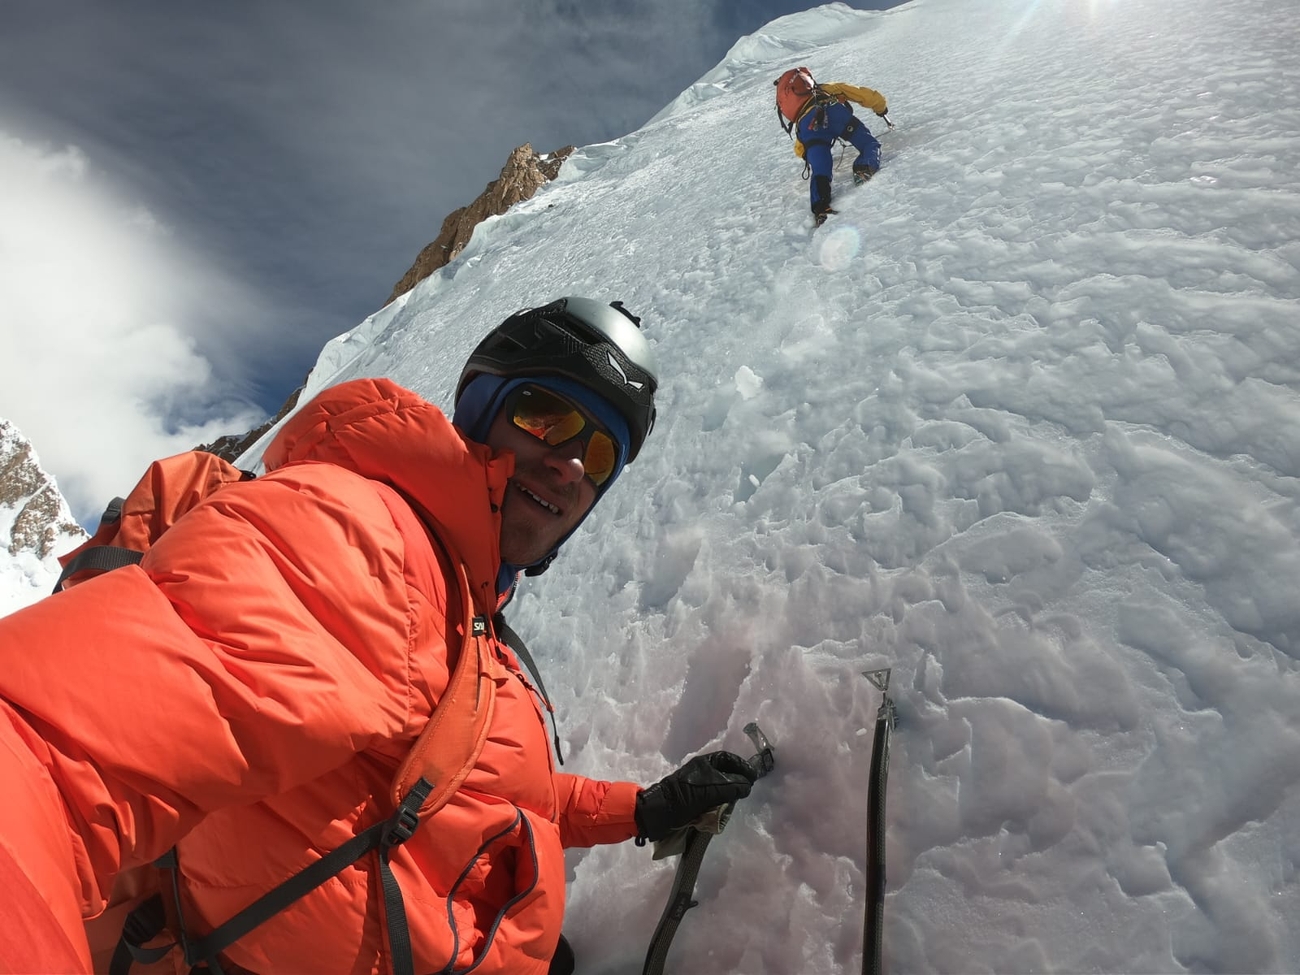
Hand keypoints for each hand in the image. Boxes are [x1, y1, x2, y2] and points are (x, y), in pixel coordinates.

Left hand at [634, 751, 757, 842]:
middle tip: (746, 791)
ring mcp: (698, 785)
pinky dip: (721, 803)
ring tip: (737, 800)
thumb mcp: (711, 789)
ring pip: (721, 787)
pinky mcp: (695, 799)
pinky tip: (725, 809)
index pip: (728, 759)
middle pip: (726, 773)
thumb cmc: (685, 796)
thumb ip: (732, 786)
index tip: (753, 776)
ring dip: (729, 794)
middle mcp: (702, 771)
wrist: (661, 812)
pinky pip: (713, 798)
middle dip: (737, 781)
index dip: (742, 766)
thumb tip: (748, 785)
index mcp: (705, 763)